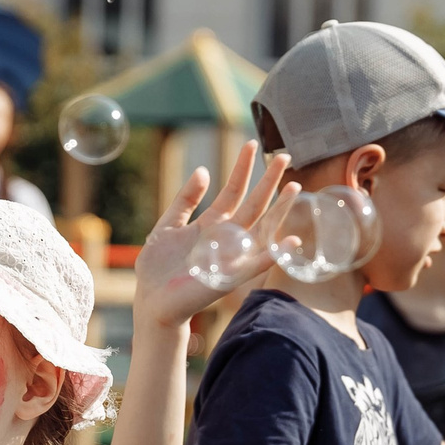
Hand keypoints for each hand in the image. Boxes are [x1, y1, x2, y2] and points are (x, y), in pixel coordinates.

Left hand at [133, 141, 296, 328]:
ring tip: (294, 187)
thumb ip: (185, 200)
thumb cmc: (158, 268)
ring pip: (262, 229)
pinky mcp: (231, 277)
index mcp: (211, 225)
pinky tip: (292, 241)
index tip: (250, 144)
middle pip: (254, 204)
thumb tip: (204, 170)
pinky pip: (258, 264)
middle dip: (269, 181)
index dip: (242, 169)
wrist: (151, 300)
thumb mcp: (167, 225)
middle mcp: (227, 238)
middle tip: (284, 155)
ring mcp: (232, 256)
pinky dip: (276, 253)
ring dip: (279, 210)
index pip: (233, 191)